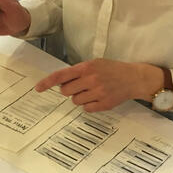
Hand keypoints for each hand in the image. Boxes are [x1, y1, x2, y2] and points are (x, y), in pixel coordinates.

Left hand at [35, 60, 164, 111]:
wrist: (134, 78)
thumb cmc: (112, 69)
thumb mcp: (95, 63)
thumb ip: (78, 71)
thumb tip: (61, 83)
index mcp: (87, 67)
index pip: (61, 75)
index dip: (47, 82)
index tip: (38, 88)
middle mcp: (91, 80)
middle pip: (66, 91)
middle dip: (70, 90)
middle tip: (81, 86)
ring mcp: (98, 93)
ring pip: (75, 101)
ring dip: (80, 98)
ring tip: (92, 91)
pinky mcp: (104, 104)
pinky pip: (86, 109)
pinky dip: (90, 105)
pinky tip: (99, 98)